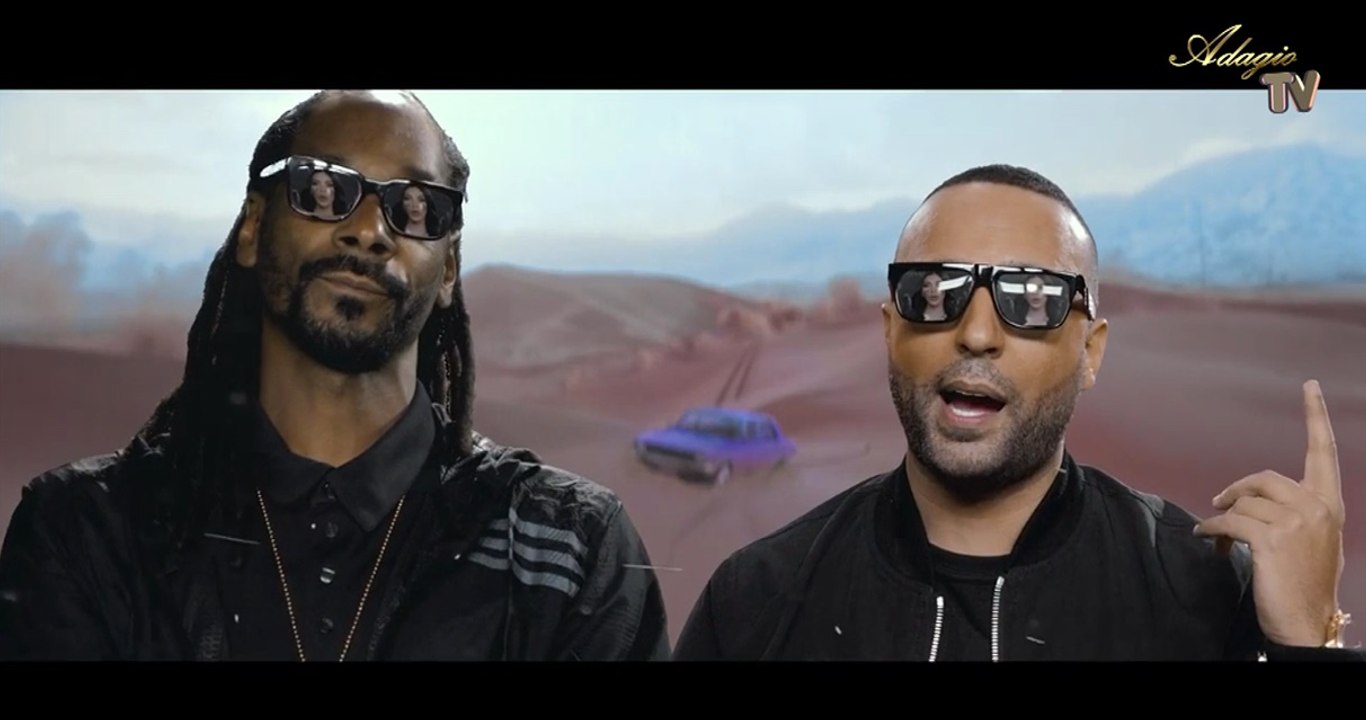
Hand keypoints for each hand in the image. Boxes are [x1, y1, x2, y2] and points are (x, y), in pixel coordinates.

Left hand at [1194, 380, 1346, 646]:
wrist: (1308, 623)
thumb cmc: (1305, 584)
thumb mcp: (1312, 541)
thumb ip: (1296, 513)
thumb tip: (1255, 501)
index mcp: (1330, 504)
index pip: (1322, 452)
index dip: (1315, 417)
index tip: (1309, 386)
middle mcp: (1317, 508)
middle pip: (1264, 478)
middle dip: (1237, 491)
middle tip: (1220, 504)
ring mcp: (1296, 522)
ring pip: (1244, 501)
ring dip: (1222, 515)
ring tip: (1215, 534)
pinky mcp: (1271, 539)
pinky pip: (1228, 521)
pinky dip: (1211, 529)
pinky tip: (1206, 538)